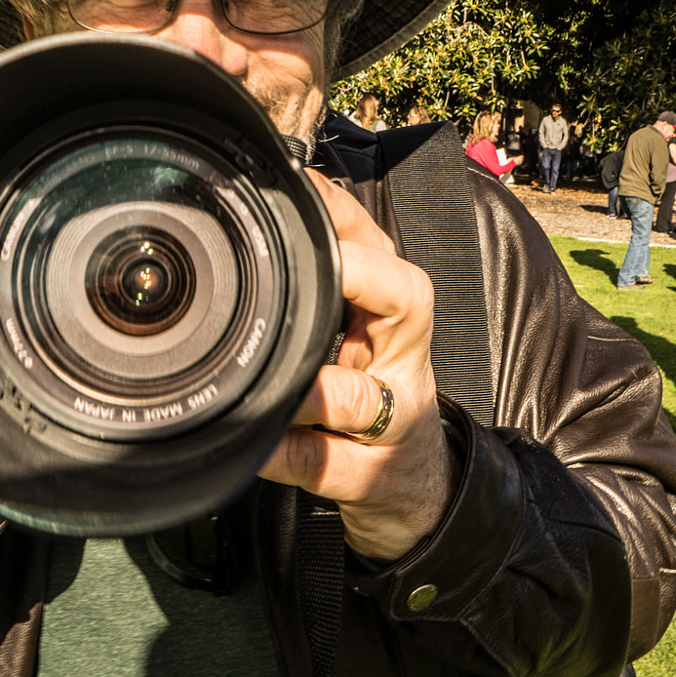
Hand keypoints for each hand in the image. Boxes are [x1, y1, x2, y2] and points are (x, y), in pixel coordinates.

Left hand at [258, 173, 457, 562]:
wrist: (420, 488)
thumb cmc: (377, 395)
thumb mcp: (367, 334)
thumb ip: (330, 281)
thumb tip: (274, 205)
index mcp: (397, 314)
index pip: (382, 249)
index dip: (344, 216)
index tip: (300, 187)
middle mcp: (403, 359)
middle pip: (403, 302)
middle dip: (356, 277)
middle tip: (315, 266)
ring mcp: (392, 424)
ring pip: (356, 398)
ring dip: (311, 389)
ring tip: (271, 381)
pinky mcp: (367, 478)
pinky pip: (321, 463)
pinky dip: (282, 454)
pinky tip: (255, 446)